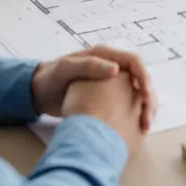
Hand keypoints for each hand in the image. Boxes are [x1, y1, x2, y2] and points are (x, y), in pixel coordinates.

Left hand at [32, 45, 156, 130]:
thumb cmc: (50, 78)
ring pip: (137, 94)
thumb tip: (116, 69)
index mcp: (105, 56)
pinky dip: (134, 116)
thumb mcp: (65, 69)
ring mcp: (111, 84)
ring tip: (144, 127)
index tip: (145, 97)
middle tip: (146, 119)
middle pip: (141, 80)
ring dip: (145, 109)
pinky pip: (128, 105)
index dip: (144, 78)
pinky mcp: (108, 99)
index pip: (135, 62)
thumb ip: (88, 66)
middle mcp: (112, 67)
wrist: (37, 93)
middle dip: (148, 99)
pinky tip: (134, 129)